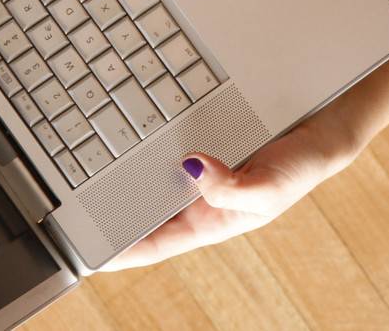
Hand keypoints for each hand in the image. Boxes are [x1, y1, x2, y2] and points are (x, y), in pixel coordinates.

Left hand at [97, 115, 358, 271]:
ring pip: (147, 178)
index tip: (85, 255)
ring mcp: (196, 172)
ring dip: (120, 176)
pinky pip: (162, 147)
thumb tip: (190, 167)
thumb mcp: (269, 188)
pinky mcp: (200, 144)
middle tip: (68, 206)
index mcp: (207, 222)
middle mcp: (195, 199)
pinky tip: (123, 133)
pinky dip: (142, 143)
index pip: (153, 243)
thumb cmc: (299, 170)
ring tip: (82, 169)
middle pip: (142, 210)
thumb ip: (231, 186)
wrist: (320, 131)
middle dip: (108, 212)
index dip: (118, 250)